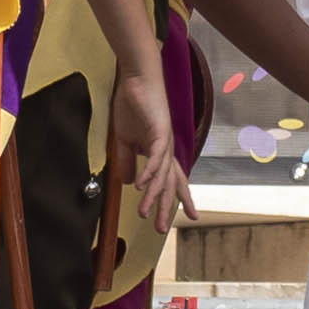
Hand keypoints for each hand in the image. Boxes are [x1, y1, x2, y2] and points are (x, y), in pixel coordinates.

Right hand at [108, 66, 193, 241]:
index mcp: (160, 152)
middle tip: (161, 229)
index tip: (183, 219)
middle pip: (170, 183)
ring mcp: (165, 141)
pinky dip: (148, 172)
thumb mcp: (124, 140)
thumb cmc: (132, 105)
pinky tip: (141, 186)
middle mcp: (167, 149)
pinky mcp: (160, 131)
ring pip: (162, 174)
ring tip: (145, 213)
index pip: (171, 180)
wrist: (136, 79)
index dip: (176, 199)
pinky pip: (155, 156)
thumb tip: (127, 183)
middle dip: (166, 207)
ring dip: (153, 195)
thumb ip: (127, 161)